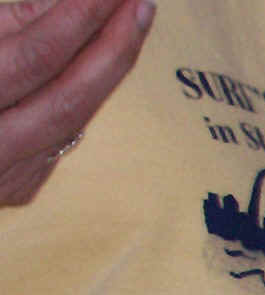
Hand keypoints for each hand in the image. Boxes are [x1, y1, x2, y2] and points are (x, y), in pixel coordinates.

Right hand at [0, 0, 154, 207]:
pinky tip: (101, 59)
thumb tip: (62, 5)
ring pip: (73, 121)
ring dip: (108, 69)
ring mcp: (1, 174)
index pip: (34, 54)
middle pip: (69, 95)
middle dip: (113, 44)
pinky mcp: (16, 189)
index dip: (78, 16)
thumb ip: (7, 23)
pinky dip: (82, 94)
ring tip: (133, 19)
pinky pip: (60, 135)